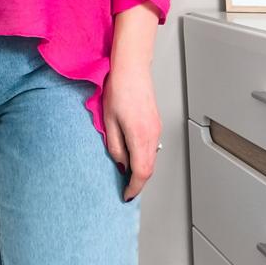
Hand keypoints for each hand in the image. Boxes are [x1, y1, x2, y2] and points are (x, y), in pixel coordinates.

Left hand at [102, 64, 161, 201]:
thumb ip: (115, 146)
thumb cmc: (119, 89)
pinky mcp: (156, 123)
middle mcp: (152, 135)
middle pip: (149, 168)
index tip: (126, 195)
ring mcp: (156, 129)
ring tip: (125, 171)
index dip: (134, 188)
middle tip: (125, 188)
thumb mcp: (109, 121)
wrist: (132, 69)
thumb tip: (120, 163)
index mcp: (140, 136)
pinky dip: (143, 156)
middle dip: (138, 182)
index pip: (141, 172)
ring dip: (141, 169)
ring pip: (152, 158)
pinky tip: (131, 153)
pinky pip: (152, 147)